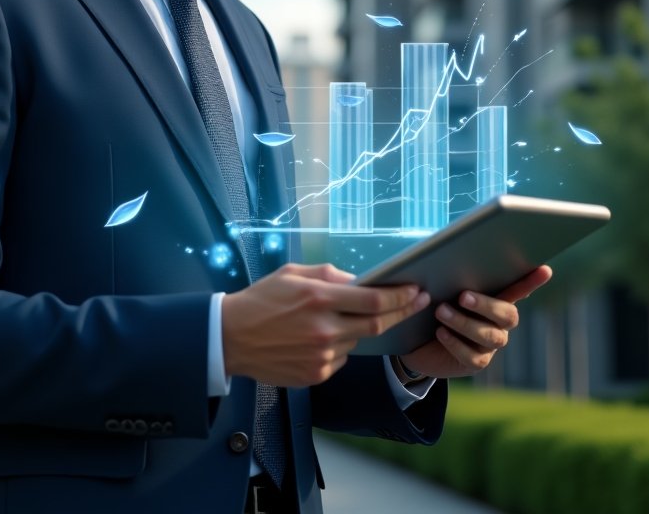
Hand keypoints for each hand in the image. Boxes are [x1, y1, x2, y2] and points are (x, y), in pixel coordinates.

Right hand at [222, 263, 429, 387]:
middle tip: (417, 303)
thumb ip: (329, 275)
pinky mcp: (316, 375)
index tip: (417, 291)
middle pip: (376, 324)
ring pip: (356, 341)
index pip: (373, 299)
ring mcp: (321, 356)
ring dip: (358, 328)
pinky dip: (339, 345)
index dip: (400, 296)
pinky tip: (317, 337)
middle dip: (401, 312)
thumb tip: (359, 280)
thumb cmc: (261, 300)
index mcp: (318, 299)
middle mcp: (324, 330)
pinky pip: (340, 358)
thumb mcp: (292, 274)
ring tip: (338, 318)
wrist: (230, 337)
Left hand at [398, 265, 552, 379]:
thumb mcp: (440, 290)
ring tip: (441, 311)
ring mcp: (490, 345)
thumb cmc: (432, 307)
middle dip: (486, 305)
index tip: (545, 269)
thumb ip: (448, 279)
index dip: (531, 281)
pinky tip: (440, 332)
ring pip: (490, 336)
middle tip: (462, 296)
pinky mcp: (476, 362)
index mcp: (494, 300)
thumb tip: (440, 260)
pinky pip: (472, 356)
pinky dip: (455, 343)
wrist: (416, 341)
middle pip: (507, 315)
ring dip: (464, 322)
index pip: (517, 289)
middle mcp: (498, 323)